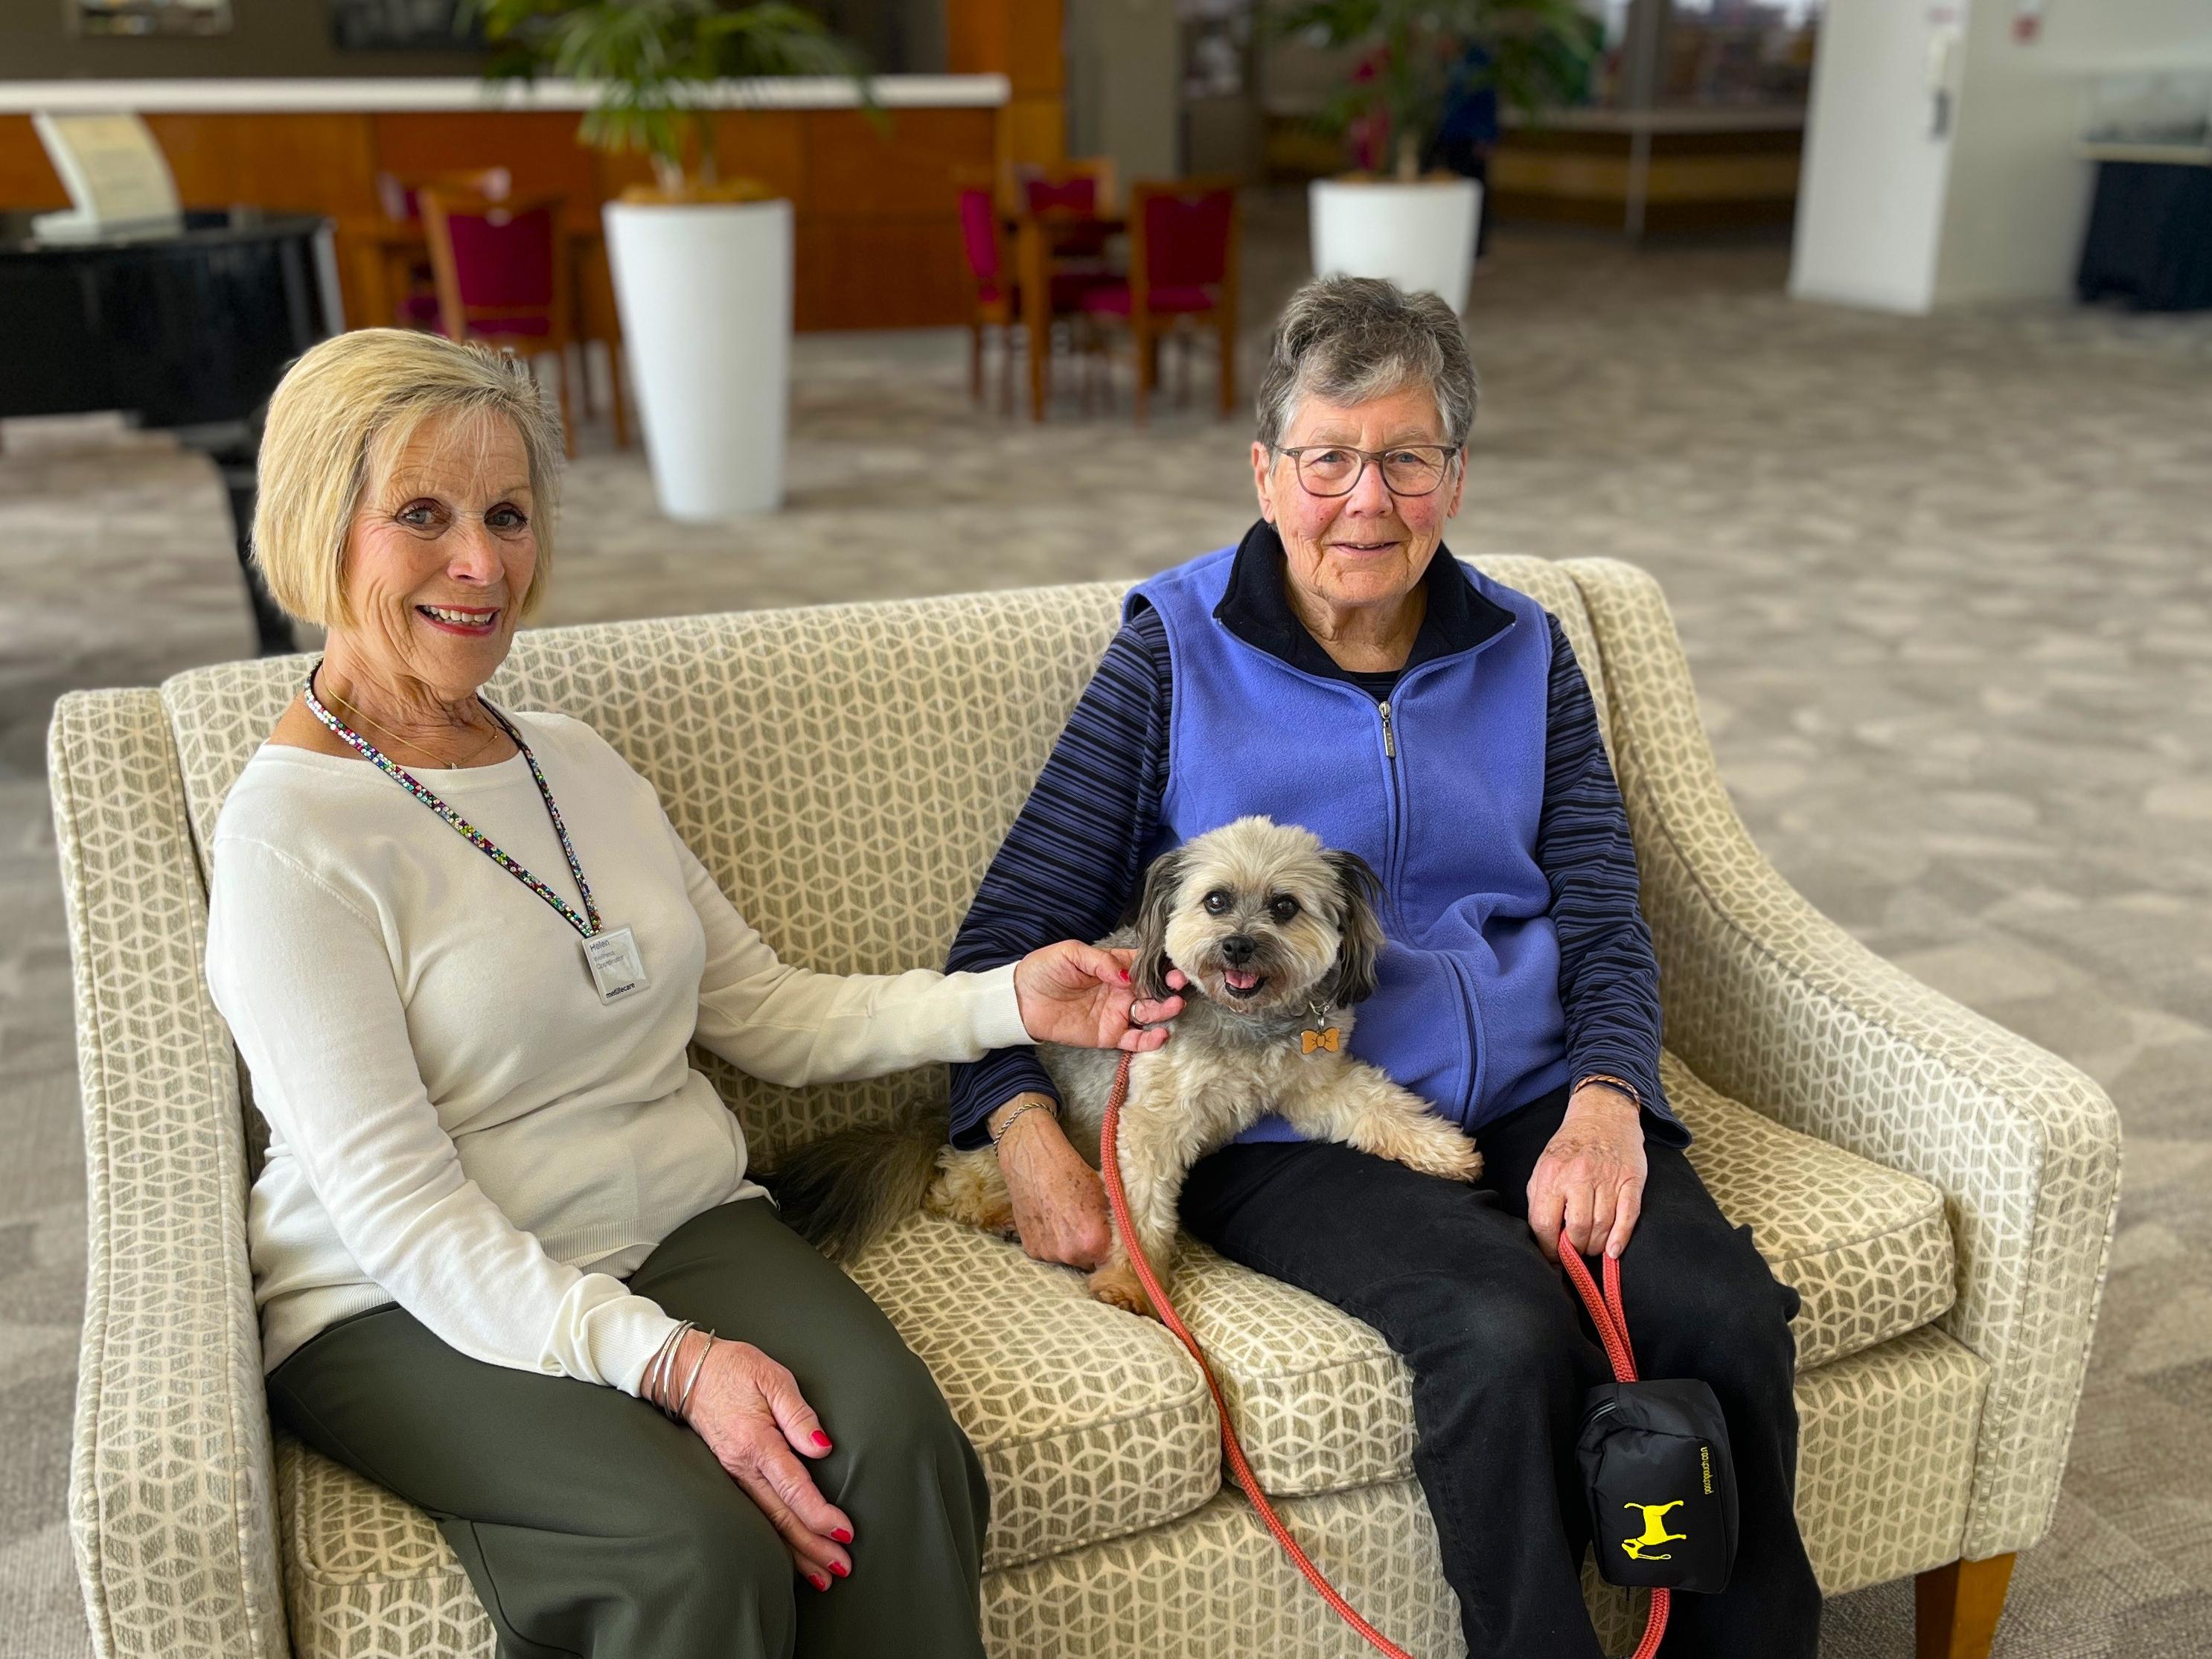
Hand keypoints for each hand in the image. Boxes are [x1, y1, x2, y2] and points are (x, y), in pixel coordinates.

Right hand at [674, 1335, 852, 1589]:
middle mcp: (743, 1467)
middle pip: (781, 1517)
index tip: (844, 1532)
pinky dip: (774, 1541)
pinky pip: (756, 1515)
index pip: (793, 1488)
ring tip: (823, 1576)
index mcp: (757, 1442)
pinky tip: (790, 1556)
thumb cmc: (735, 1369)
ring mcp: (733, 1476)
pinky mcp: (731, 1477)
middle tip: (842, 1568)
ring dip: (795, 1552)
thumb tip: (822, 1449)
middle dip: (812, 1546)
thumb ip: (798, 1414)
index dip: (818, 1514)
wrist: (687, 1371)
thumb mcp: (772, 1377)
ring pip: (767, 1524)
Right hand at [990, 1097, 1113, 1269]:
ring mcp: (1048, 1254)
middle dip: (1090, 1249)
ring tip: (1065, 1221)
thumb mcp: (1105, 1195)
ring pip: (1067, 1259)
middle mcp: (1070, 1254)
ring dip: (1069, 1247)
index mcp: (1094, 1242)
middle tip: (1086, 1226)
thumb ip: (1116, 1222)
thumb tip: (1128, 1237)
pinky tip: (1050, 1221)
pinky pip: (1048, 1254)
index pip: (1111, 1261)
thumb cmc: (1072, 1173)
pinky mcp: (1030, 1250)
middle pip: (1088, 1263)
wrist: (1033, 1161)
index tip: (1108, 1239)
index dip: (1110, 1250)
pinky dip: (1051, 1243)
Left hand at [1013, 942, 1186, 1050]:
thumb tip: (1126, 975)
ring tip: (1172, 1007)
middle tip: (1177, 987)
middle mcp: (1121, 990)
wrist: (1021, 1000)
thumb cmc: (1044, 970)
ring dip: (1164, 1011)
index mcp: (1115, 966)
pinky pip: (1134, 1040)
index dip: (1161, 966)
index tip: (1173, 967)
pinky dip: (1149, 1040)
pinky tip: (1160, 1035)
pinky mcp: (1108, 1035)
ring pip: (1149, 1013)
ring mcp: (1116, 1013)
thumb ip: (1101, 961)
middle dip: (1169, 988)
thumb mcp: (1071, 954)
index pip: (1145, 964)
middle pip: (1153, 989)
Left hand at [1526, 1084, 1647, 1263]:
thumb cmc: (1570, 1147)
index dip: (1548, 1248)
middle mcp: (1580, 1175)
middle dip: (1575, 1249)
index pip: (1545, 1223)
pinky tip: (1613, 1251)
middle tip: (1575, 1253)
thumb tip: (1543, 1238)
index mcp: (1552, 1174)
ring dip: (1596, 1246)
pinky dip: (1621, 1238)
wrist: (1603, 1114)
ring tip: (1591, 1248)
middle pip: (1577, 1228)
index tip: (1552, 1258)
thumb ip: (1540, 1200)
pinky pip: (1628, 1216)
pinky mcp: (1631, 1180)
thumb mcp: (1544, 1167)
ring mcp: (1608, 1177)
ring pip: (1602, 1226)